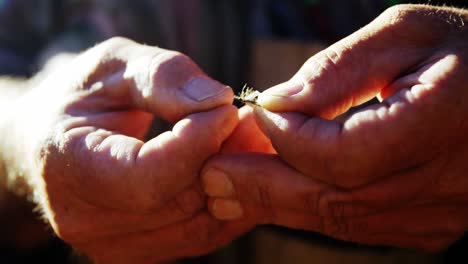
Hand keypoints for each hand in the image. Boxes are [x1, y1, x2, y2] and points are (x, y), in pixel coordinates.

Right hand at [2, 37, 251, 262]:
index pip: (148, 176)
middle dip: (227, 157)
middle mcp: (85, 219)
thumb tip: (218, 100)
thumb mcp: (115, 65)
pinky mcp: (139, 250)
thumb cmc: (85, 96)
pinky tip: (235, 165)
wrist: (55, 138)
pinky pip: (200, 234)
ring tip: (246, 138)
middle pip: (180, 201)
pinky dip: (227, 201)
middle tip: (251, 120)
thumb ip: (162, 76)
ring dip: (236, 180)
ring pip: (199, 224)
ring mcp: (112, 244)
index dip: (199, 143)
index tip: (230, 108)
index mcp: (65, 165)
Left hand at [202, 5, 467, 250]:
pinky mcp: (432, 222)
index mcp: (444, 122)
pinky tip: (275, 198)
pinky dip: (311, 212)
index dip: (289, 138)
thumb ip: (340, 71)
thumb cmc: (465, 48)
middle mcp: (447, 182)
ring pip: (342, 220)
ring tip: (227, 191)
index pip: (342, 154)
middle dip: (264, 188)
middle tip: (211, 176)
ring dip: (279, 206)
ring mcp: (442, 212)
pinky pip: (359, 226)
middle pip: (333, 199)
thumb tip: (276, 105)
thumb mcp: (406, 34)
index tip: (253, 116)